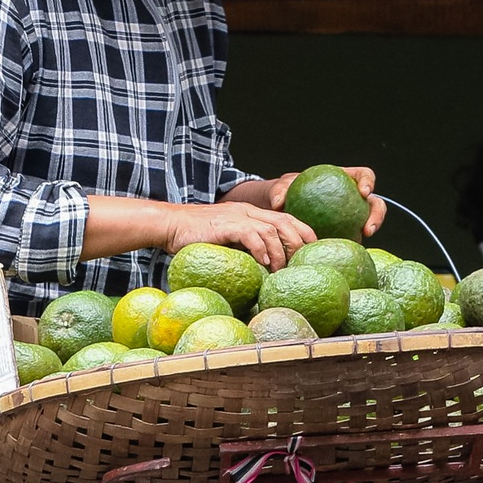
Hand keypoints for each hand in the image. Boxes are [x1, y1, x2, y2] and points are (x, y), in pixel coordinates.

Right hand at [164, 201, 315, 269]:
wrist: (169, 225)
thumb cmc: (196, 237)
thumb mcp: (226, 239)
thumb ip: (244, 246)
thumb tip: (263, 269)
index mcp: (251, 213)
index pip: (286, 218)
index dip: (303, 233)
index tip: (313, 251)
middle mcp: (248, 212)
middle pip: (285, 222)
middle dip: (298, 243)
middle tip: (302, 264)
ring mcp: (237, 216)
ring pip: (271, 229)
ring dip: (280, 251)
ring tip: (281, 270)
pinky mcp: (225, 225)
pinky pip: (250, 234)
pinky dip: (261, 249)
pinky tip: (264, 263)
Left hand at [265, 166, 386, 237]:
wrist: (285, 208)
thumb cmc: (287, 191)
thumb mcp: (283, 186)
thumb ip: (280, 190)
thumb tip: (278, 203)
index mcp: (345, 180)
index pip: (364, 176)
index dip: (369, 182)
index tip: (363, 192)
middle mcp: (353, 198)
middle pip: (375, 203)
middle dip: (377, 215)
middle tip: (367, 228)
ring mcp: (352, 217)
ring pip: (368, 224)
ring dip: (368, 234)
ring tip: (359, 244)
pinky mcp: (346, 233)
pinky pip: (350, 239)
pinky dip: (348, 247)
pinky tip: (340, 255)